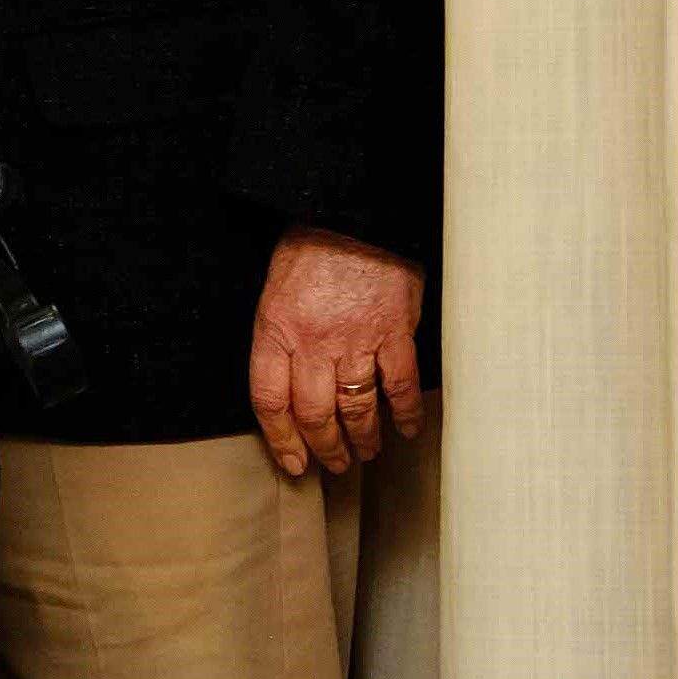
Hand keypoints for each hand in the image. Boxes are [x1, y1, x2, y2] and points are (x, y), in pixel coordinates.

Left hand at [246, 227, 427, 478]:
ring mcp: (356, 339)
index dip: (281, 440)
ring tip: (366, 454)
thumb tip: (289, 383)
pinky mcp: (395, 331)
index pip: (270, 402)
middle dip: (324, 447)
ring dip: (363, 437)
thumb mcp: (273, 292)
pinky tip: (406, 430)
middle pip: (315, 413)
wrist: (353, 213)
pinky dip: (405, 412)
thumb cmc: (310, 250)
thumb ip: (280, 338)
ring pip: (358, 406)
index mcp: (275, 332)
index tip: (293, 464)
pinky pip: (400, 383)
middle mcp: (313, 343)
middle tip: (334, 465)